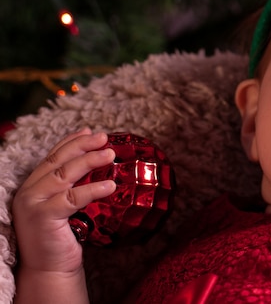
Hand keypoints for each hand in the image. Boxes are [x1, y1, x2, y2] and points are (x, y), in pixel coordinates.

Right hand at [12, 128, 116, 274]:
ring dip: (90, 161)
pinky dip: (93, 189)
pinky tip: (111, 186)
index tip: (91, 131)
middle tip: (105, 138)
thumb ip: (73, 188)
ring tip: (111, 154)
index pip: (53, 156)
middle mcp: (29, 191)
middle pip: (58, 160)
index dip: (72, 141)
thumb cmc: (62, 237)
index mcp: (34, 185)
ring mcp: (34, 203)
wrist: (49, 268)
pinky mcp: (43, 216)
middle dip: (82, 145)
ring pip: (65, 174)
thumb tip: (100, 167)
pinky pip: (72, 198)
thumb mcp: (66, 207)